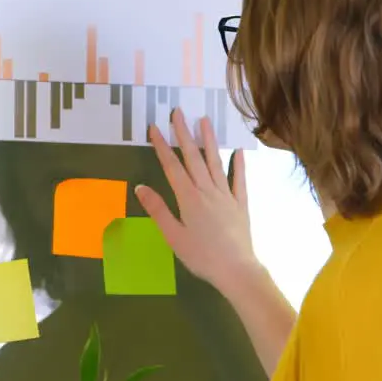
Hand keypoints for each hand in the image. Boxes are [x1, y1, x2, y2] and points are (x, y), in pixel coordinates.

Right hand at [135, 108, 260, 292]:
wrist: (236, 269)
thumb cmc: (201, 256)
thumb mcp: (173, 236)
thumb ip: (158, 210)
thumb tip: (141, 187)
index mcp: (188, 198)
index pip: (172, 166)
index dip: (162, 146)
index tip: (155, 127)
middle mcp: (207, 190)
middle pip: (193, 158)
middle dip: (183, 134)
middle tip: (178, 112)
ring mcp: (226, 195)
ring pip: (215, 162)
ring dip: (209, 141)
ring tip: (204, 121)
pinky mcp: (240, 204)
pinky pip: (238, 180)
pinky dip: (238, 165)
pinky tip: (237, 151)